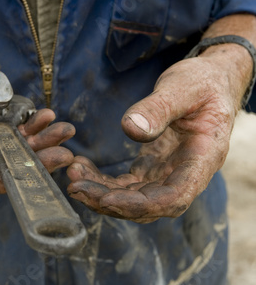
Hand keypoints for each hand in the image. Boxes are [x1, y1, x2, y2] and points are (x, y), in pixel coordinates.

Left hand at [67, 43, 251, 222]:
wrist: (210, 80)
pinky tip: (81, 168)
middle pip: (149, 204)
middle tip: (76, 187)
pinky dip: (103, 181)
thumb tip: (131, 129)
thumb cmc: (203, 81)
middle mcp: (187, 174)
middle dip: (111, 201)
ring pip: (134, 197)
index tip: (107, 199)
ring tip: (73, 178)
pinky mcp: (153, 167)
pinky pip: (126, 184)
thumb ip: (159, 108)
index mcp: (203, 159)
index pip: (174, 198)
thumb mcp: (183, 87)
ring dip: (102, 193)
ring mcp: (169, 173)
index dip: (141, 205)